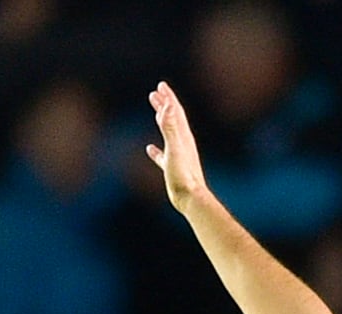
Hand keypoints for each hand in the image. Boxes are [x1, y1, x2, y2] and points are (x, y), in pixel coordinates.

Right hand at [145, 82, 207, 212]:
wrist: (191, 199)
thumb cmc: (183, 175)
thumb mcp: (174, 147)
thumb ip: (169, 127)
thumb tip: (167, 106)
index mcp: (183, 136)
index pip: (175, 112)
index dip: (168, 98)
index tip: (161, 85)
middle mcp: (183, 144)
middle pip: (173, 119)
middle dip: (165, 104)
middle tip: (156, 92)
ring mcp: (179, 156)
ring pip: (169, 134)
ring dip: (162, 121)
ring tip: (155, 112)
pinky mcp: (173, 169)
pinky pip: (163, 155)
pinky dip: (156, 149)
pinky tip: (150, 149)